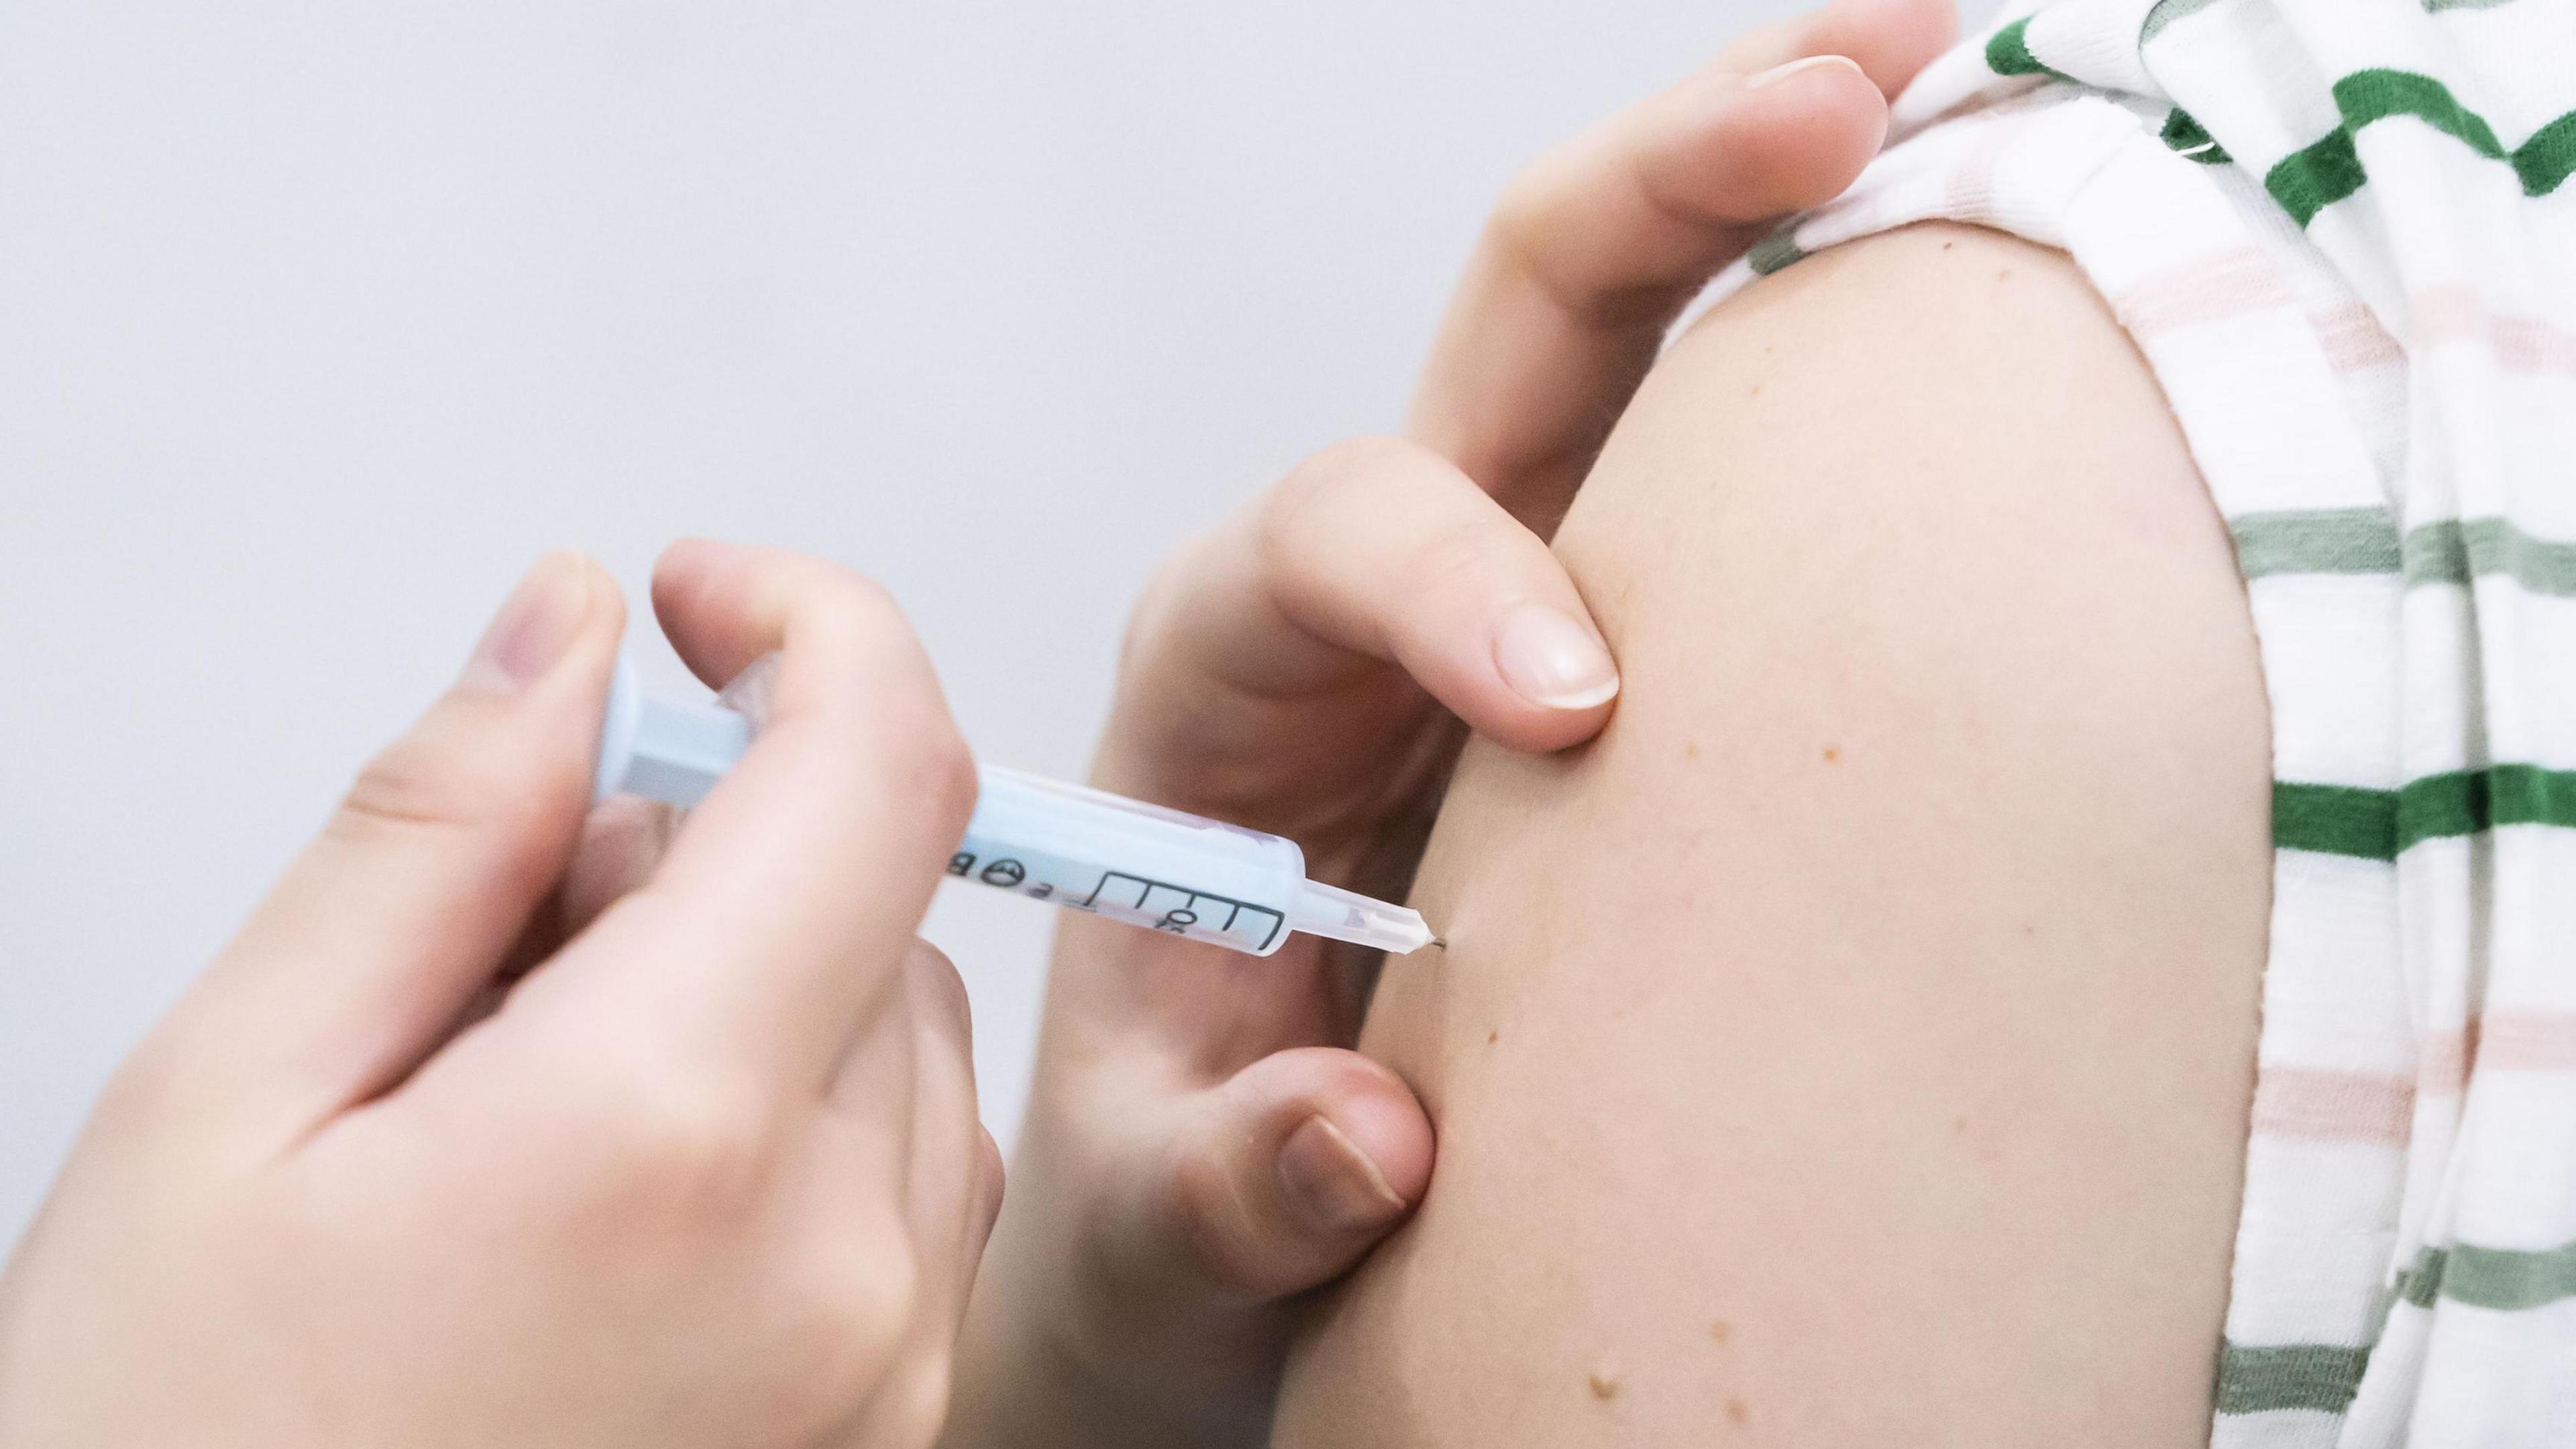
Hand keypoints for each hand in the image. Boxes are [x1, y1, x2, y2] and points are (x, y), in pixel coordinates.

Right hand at [0, 543, 1004, 1448]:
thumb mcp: (225, 1105)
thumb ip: (433, 834)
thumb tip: (568, 632)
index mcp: (669, 1143)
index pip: (877, 772)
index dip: (811, 628)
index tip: (706, 599)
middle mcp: (837, 1270)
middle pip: (881, 909)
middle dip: (713, 861)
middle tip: (492, 958)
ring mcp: (883, 1375)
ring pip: (899, 1047)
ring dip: (751, 1002)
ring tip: (517, 1123)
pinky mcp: (885, 1441)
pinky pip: (902, 1195)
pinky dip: (786, 1135)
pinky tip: (601, 1220)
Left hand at [939, 2, 1957, 1444]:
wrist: (1215, 1236)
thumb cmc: (1165, 1207)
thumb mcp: (1150, 1232)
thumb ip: (1223, 1189)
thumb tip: (1366, 1142)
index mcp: (1219, 688)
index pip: (1324, 542)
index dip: (1449, 581)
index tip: (1583, 706)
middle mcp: (1373, 595)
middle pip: (1506, 328)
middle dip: (1656, 193)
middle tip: (1841, 89)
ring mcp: (1520, 590)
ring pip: (1636, 332)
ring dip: (1770, 181)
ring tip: (1933, 64)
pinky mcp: (1638, 638)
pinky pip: (1730, 451)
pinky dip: (1841, 325)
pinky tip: (1964, 242)